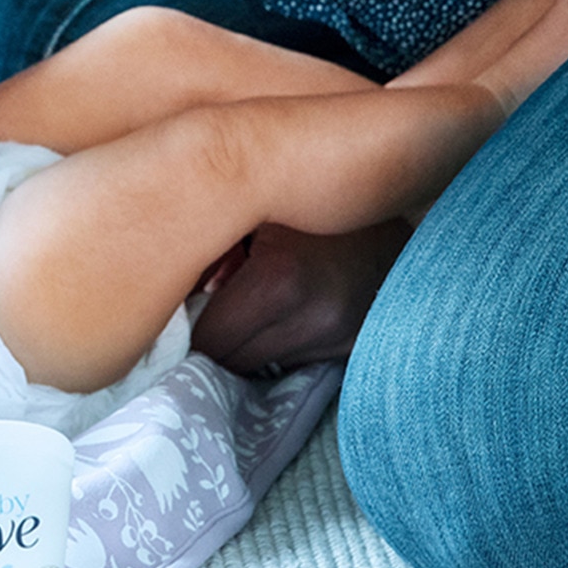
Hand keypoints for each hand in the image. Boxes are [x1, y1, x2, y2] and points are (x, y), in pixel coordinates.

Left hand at [189, 220, 409, 375]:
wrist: (394, 207)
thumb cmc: (306, 202)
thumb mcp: (256, 212)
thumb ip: (212, 251)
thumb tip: (174, 297)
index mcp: (279, 279)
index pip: (210, 340)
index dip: (194, 323)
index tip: (189, 308)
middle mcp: (314, 317)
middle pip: (234, 361)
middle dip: (218, 337)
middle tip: (215, 308)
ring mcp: (342, 337)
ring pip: (263, 365)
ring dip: (250, 342)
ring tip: (257, 303)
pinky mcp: (358, 346)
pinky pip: (297, 361)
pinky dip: (283, 342)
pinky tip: (288, 312)